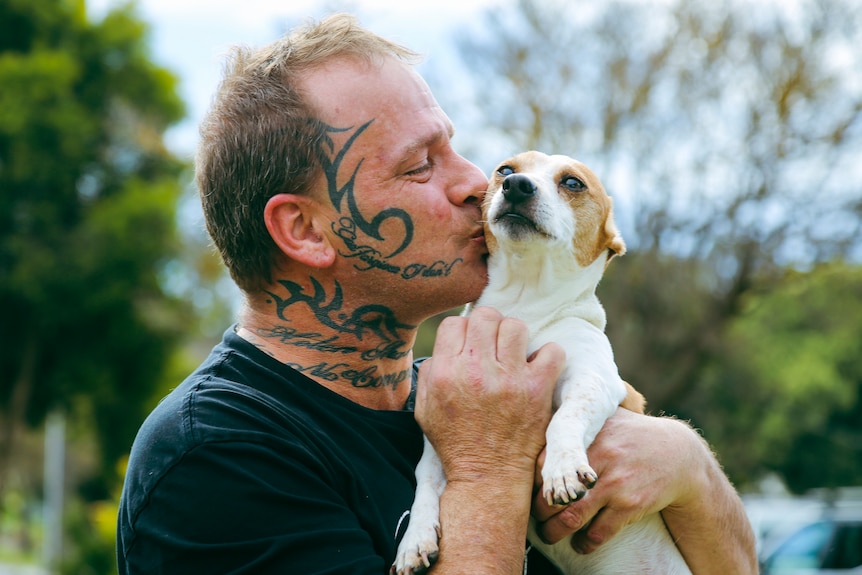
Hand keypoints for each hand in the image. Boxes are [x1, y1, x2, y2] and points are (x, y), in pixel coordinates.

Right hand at [415, 306, 564, 483]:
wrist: (487, 477)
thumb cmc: (455, 442)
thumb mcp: (424, 410)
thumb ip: (429, 373)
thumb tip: (444, 348)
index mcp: (445, 373)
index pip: (454, 323)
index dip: (463, 331)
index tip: (470, 345)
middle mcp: (475, 371)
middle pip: (485, 316)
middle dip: (488, 326)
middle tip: (492, 345)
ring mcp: (509, 379)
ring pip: (516, 326)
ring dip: (514, 337)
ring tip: (513, 354)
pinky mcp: (537, 390)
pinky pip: (551, 351)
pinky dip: (548, 356)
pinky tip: (538, 368)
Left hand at [531, 408, 701, 552]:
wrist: (678, 454)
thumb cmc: (632, 436)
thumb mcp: (606, 420)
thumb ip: (577, 421)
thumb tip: (540, 417)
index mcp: (587, 437)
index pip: (544, 463)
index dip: (533, 482)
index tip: (528, 491)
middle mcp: (597, 458)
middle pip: (553, 493)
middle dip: (539, 511)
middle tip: (535, 518)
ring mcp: (614, 484)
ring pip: (572, 517)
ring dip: (554, 532)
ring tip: (549, 535)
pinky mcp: (630, 505)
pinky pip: (599, 533)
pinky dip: (585, 544)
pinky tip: (580, 545)